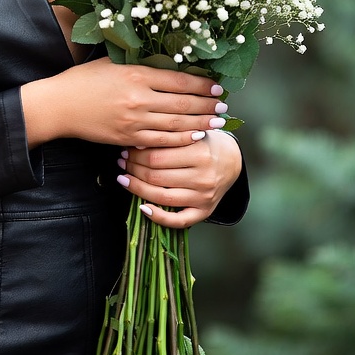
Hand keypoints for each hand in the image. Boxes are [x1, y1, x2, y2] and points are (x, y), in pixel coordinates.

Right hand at [20, 56, 228, 147]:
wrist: (59, 106)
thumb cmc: (84, 80)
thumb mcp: (112, 63)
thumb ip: (140, 64)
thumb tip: (171, 65)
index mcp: (136, 74)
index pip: (179, 80)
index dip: (201, 85)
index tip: (216, 87)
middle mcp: (138, 98)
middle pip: (183, 104)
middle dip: (207, 105)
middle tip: (223, 106)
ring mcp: (134, 120)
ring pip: (176, 124)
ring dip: (200, 122)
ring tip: (217, 122)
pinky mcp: (128, 137)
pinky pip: (162, 140)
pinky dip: (181, 138)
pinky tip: (194, 135)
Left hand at [116, 130, 242, 228]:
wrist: (232, 160)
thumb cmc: (206, 144)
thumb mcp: (192, 133)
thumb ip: (170, 137)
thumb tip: (136, 144)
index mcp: (199, 153)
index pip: (157, 156)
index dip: (136, 154)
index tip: (126, 149)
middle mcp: (203, 176)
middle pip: (156, 176)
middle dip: (133, 168)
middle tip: (122, 161)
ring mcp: (203, 196)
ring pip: (162, 197)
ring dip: (137, 188)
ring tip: (124, 178)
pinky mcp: (204, 211)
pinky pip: (178, 221)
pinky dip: (158, 217)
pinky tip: (142, 207)